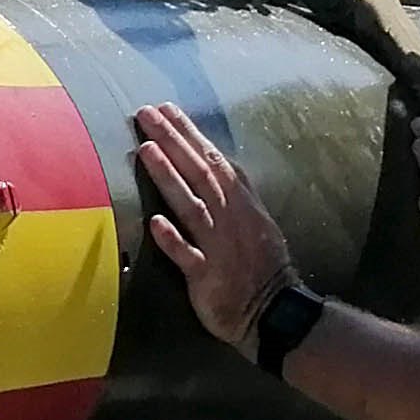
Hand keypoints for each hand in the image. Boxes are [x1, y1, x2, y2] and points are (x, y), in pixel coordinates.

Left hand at [134, 102, 296, 354]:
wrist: (274, 311)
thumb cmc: (262, 265)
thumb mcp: (256, 220)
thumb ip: (235, 194)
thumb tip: (214, 161)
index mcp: (241, 203)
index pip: (214, 160)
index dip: (190, 133)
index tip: (167, 109)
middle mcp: (229, 219)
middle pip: (199, 173)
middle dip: (173, 141)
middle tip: (147, 113)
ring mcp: (218, 247)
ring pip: (191, 206)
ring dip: (169, 178)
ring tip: (145, 150)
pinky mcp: (207, 277)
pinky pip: (189, 256)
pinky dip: (174, 239)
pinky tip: (155, 222)